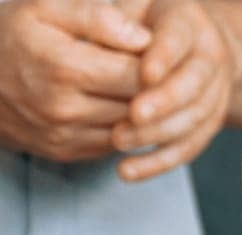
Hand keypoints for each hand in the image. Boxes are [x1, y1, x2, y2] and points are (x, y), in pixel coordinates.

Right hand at [0, 0, 148, 161]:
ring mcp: (64, 134)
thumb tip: (144, 39)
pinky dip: (126, 129)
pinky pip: (113, 145)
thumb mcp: (45, 8)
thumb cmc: (14, 34)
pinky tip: (125, 108)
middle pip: (140, 106)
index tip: (162, 54)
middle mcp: (64, 107)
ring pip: (132, 130)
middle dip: (158, 92)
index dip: (159, 64)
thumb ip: (96, 17)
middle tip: (165, 75)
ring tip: (148, 91)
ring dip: (146, 115)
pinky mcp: (64, 152)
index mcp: (64, 66)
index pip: (140, 74)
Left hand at [113, 0, 241, 180]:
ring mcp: (215, 93)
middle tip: (132, 116)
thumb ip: (115, 23)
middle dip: (165, 102)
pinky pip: (189, 147)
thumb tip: (105, 45)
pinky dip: (159, 162)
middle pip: (194, 85)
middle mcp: (210, 57)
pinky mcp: (209, 123)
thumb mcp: (132, 8)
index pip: (178, 40)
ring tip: (118, 141)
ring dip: (157, 134)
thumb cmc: (145, 22)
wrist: (193, 44)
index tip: (143, 76)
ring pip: (194, 119)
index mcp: (188, 22)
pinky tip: (128, 170)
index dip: (163, 58)